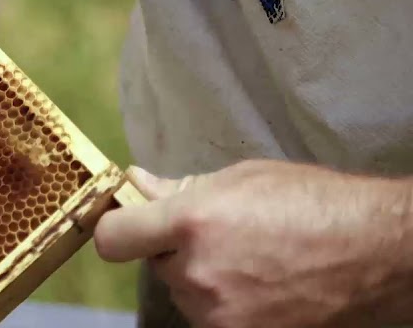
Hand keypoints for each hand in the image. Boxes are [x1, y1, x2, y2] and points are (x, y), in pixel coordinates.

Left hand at [94, 160, 412, 327]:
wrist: (378, 253)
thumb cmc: (316, 205)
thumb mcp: (243, 179)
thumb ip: (180, 187)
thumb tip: (137, 184)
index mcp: (192, 223)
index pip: (113, 238)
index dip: (118, 228)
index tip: (130, 221)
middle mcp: (198, 272)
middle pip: (154, 263)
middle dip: (175, 249)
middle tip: (219, 236)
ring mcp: (219, 314)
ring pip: (184, 293)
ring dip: (202, 279)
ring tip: (251, 260)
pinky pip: (212, 317)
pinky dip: (226, 304)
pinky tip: (261, 285)